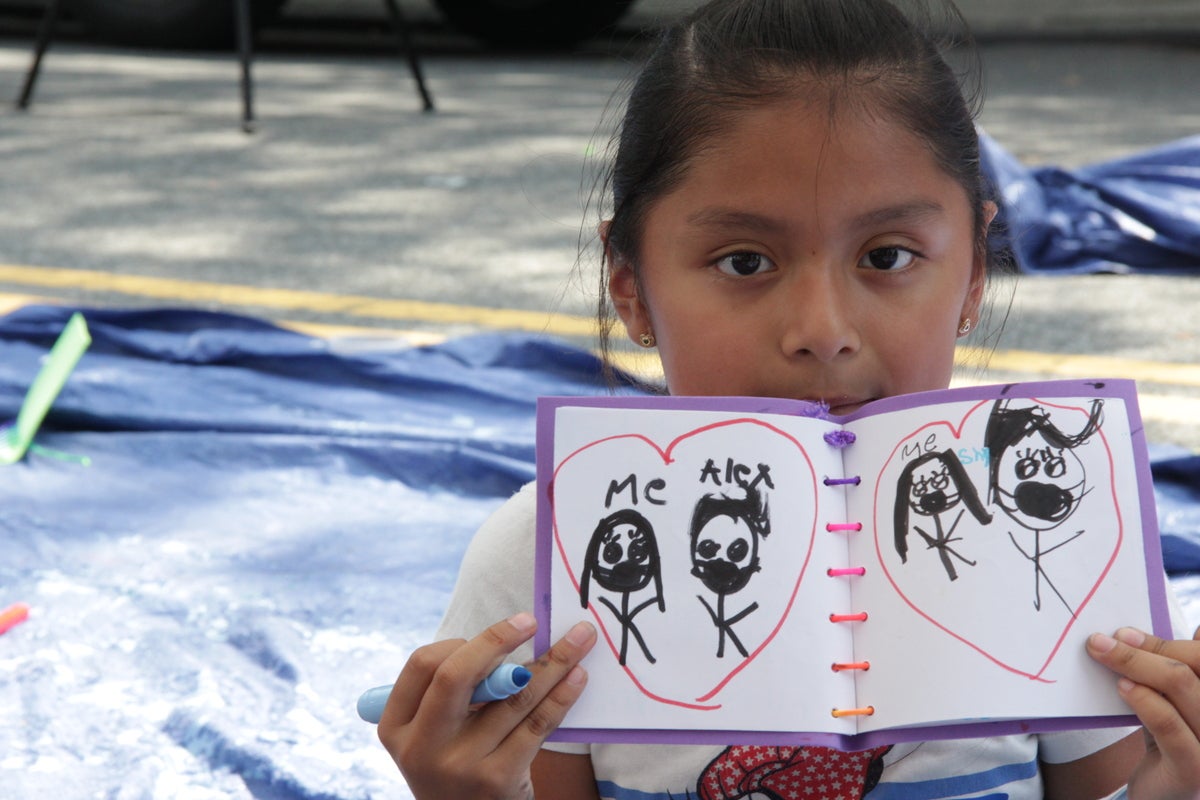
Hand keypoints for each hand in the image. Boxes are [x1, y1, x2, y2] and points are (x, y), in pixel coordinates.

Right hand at [378, 612, 595, 799]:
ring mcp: (459, 765)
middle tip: (530, 620)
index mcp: (397, 726)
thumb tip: (508, 637)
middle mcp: (421, 746)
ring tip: (578, 640)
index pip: (423, 664)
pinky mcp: (497, 779)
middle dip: (497, 640)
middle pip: (457, 675)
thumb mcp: (435, 733)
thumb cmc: (457, 762)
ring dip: (552, 662)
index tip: (496, 630)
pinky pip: (537, 724)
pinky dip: (561, 695)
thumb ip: (456, 692)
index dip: (461, 640)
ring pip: (512, 697)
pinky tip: (577, 676)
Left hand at [1087, 625, 1199, 799]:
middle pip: (1193, 667)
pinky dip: (1143, 699)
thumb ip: (1172, 676)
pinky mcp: (1195, 771)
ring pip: (1180, 685)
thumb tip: (1160, 632)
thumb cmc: (1168, 747)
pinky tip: (1121, 687)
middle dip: (1146, 649)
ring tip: (1102, 654)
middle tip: (1103, 640)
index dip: (1167, 642)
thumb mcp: (1173, 706)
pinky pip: (1169, 724)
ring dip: (1135, 664)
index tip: (1126, 633)